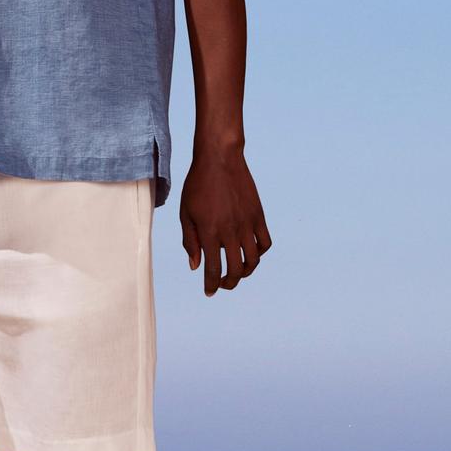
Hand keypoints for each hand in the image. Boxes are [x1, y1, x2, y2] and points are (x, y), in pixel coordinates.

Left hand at [180, 148, 271, 293]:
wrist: (219, 159)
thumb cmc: (197, 185)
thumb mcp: (186, 213)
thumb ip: (190, 241)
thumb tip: (195, 266)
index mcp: (210, 232)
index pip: (213, 269)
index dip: (211, 285)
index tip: (209, 292)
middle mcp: (231, 231)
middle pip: (236, 270)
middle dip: (229, 283)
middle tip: (223, 284)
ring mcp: (247, 224)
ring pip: (253, 260)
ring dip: (246, 272)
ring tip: (237, 272)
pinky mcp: (258, 216)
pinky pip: (265, 243)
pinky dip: (259, 253)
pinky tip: (250, 253)